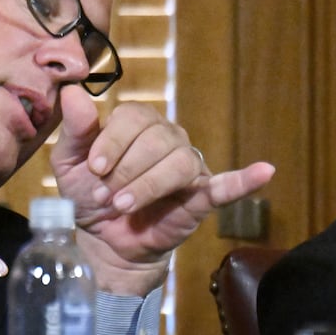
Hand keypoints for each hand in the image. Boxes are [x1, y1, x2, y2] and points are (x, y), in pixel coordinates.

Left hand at [49, 88, 274, 296]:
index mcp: (138, 124)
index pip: (134, 117)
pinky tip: (264, 172)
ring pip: (179, 162)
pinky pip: (227, 186)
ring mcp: (188, 166)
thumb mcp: (71, 164)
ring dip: (148, 186)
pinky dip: (245, 180)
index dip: (113, 142)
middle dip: (126, 170)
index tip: (94, 169)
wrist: (102, 242)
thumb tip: (73, 92)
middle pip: (157, 139)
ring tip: (125, 206)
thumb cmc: (89, 196)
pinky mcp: (201, 197)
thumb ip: (76, 130)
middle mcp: (168, 138)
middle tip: (107, 197)